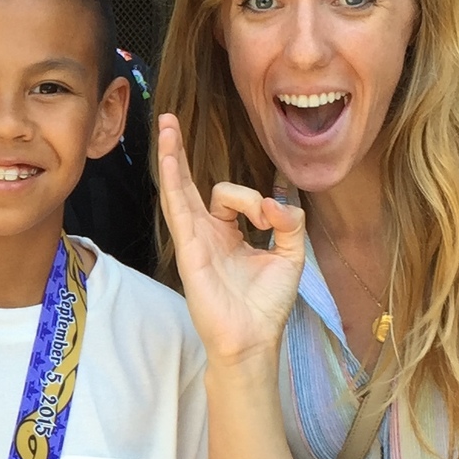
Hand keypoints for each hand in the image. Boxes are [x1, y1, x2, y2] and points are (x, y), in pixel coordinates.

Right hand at [154, 112, 306, 368]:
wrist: (252, 338)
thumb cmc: (267, 305)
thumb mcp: (291, 256)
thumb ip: (290, 223)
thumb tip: (276, 202)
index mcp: (229, 234)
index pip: (234, 197)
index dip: (257, 201)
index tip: (272, 221)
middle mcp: (207, 233)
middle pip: (192, 184)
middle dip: (182, 151)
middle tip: (172, 119)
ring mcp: (194, 238)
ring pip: (181, 188)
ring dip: (174, 154)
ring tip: (167, 123)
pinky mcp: (189, 247)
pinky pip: (178, 207)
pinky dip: (175, 179)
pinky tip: (170, 155)